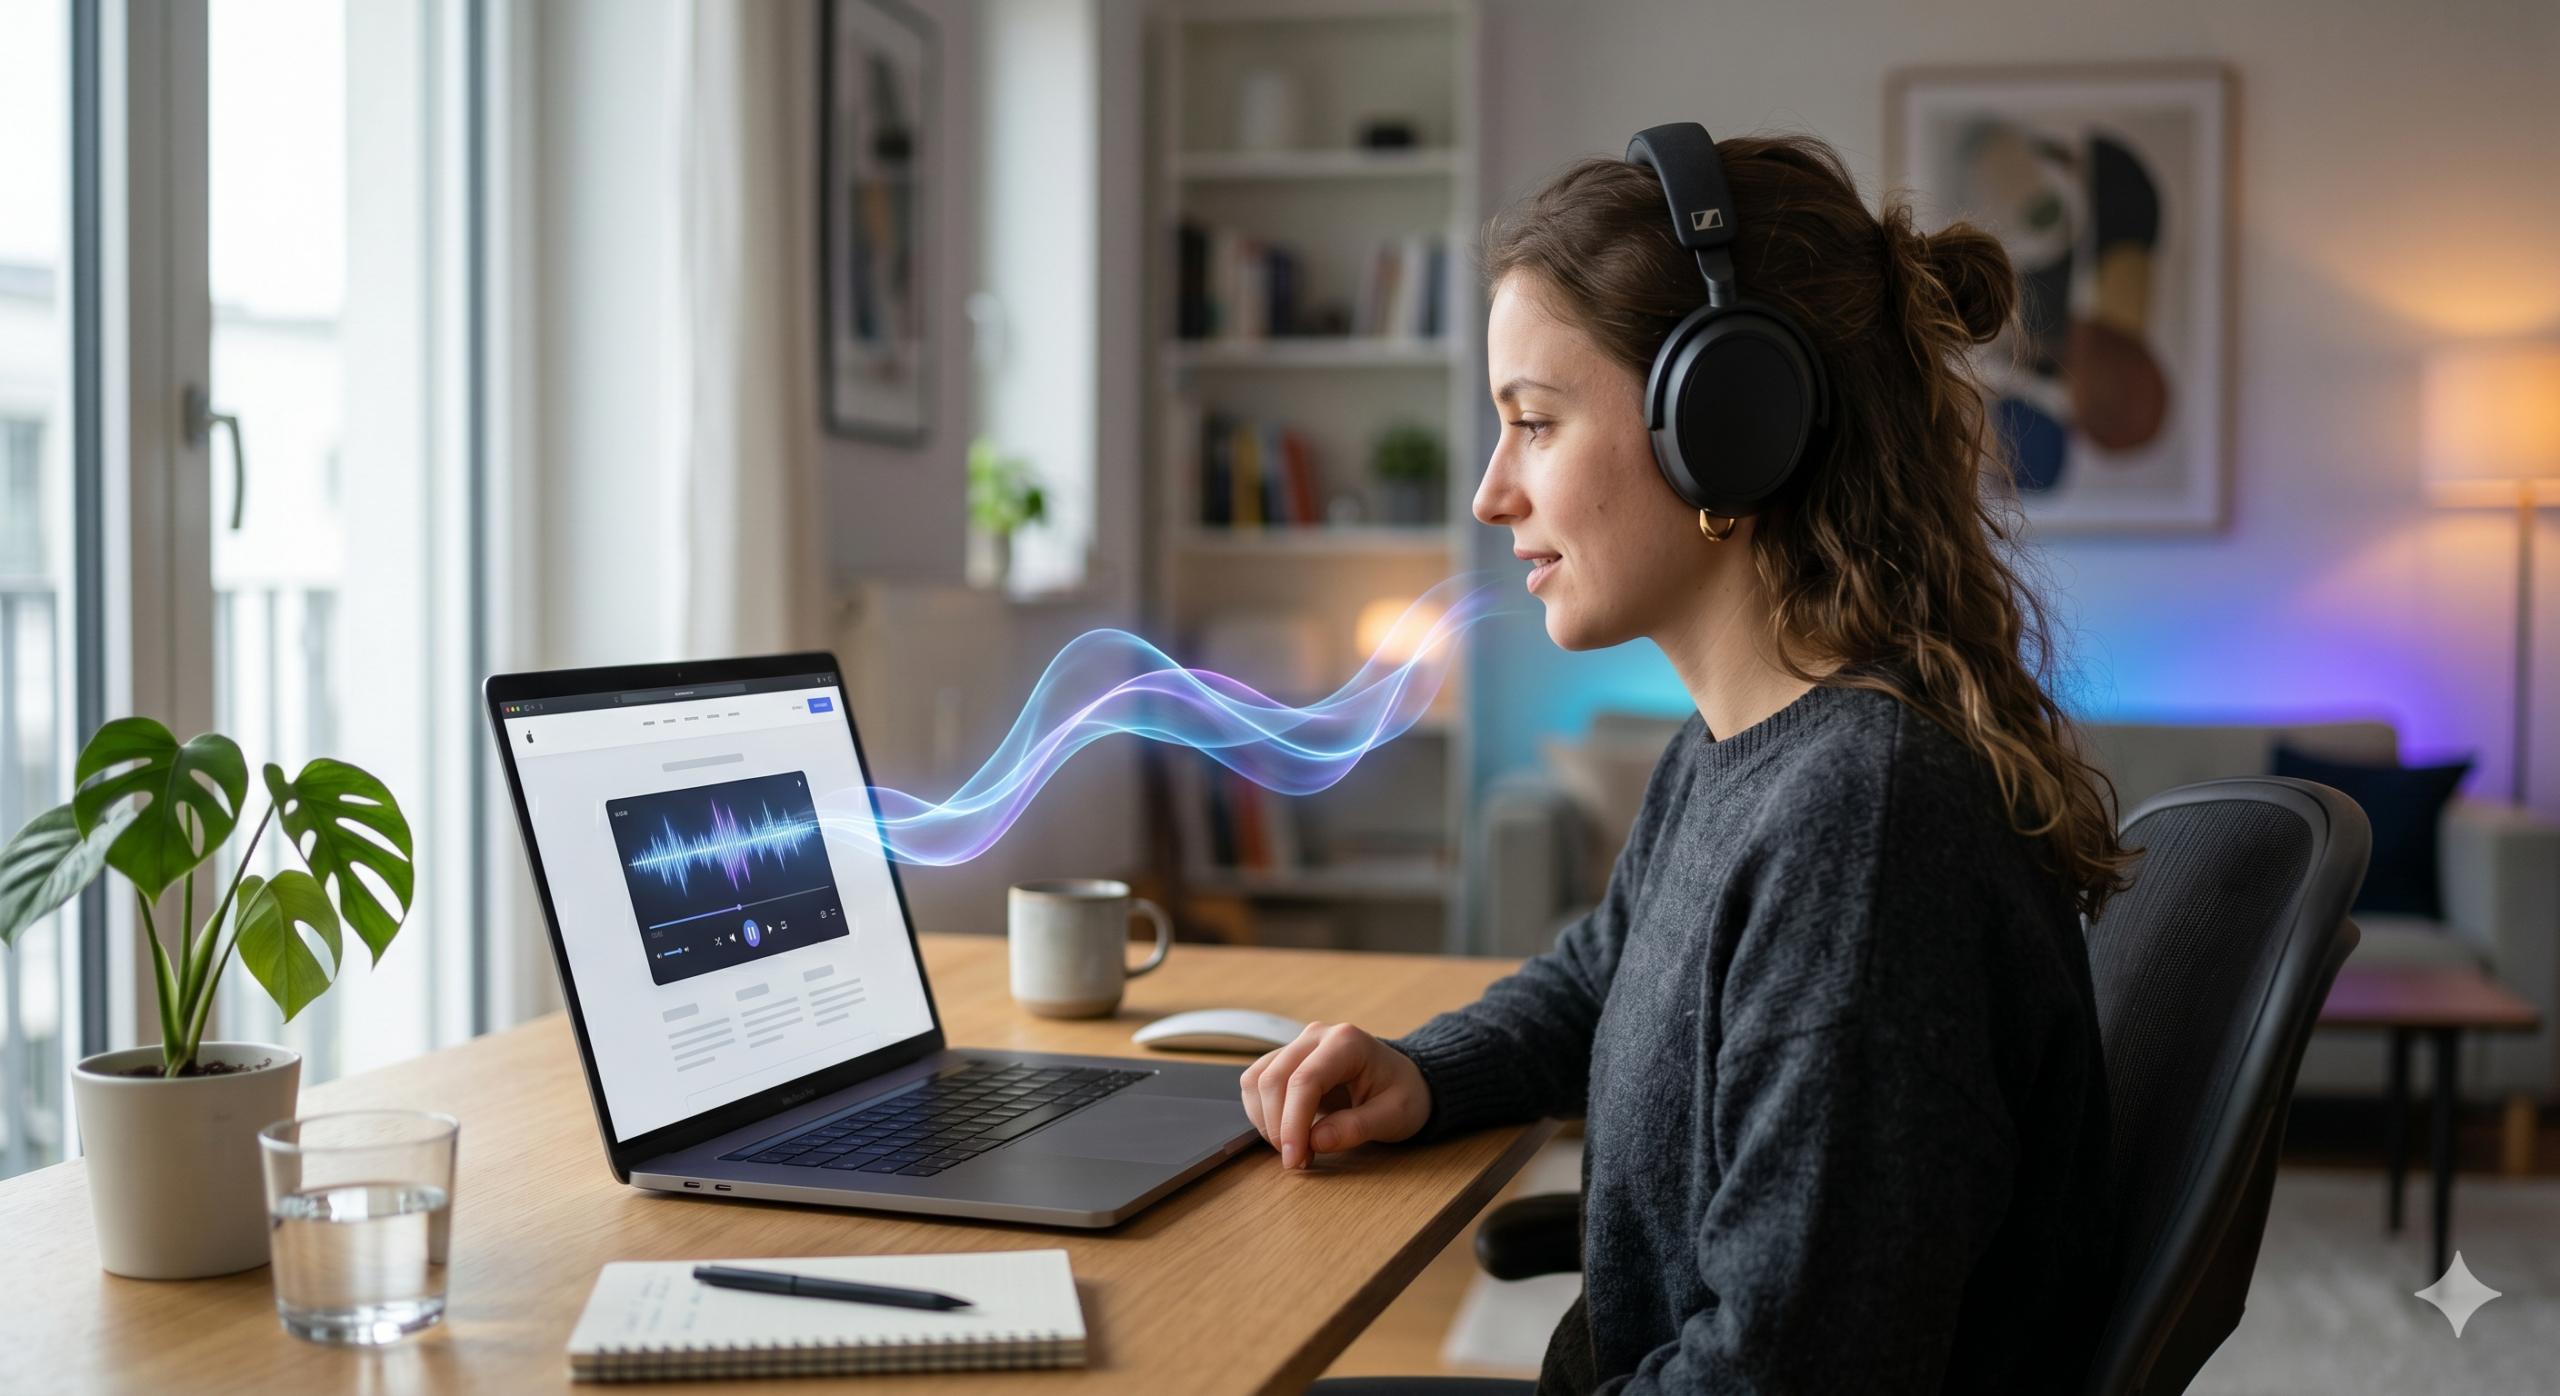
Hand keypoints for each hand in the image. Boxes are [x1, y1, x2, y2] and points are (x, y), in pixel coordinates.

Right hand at [1239, 1022, 1431, 1168]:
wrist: (1404, 1079)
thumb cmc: (1404, 1093)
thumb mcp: (1395, 1115)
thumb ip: (1357, 1127)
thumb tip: (1315, 1141)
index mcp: (1346, 1042)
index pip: (1304, 1080)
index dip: (1292, 1123)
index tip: (1294, 1158)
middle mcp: (1316, 1036)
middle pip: (1274, 1079)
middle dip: (1277, 1127)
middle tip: (1297, 1161)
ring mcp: (1298, 1045)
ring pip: (1258, 1080)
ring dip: (1265, 1121)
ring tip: (1294, 1149)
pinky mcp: (1286, 1060)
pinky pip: (1257, 1083)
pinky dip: (1261, 1113)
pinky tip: (1284, 1134)